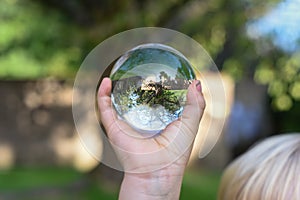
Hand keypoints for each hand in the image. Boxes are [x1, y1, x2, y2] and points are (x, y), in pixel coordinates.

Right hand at [97, 77, 204, 199]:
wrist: (157, 172)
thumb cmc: (176, 152)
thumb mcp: (191, 124)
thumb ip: (196, 105)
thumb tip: (195, 83)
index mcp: (161, 120)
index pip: (159, 100)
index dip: (161, 86)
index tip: (163, 71)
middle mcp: (143, 121)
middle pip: (138, 98)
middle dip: (137, 83)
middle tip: (140, 67)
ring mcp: (127, 124)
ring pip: (119, 101)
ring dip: (116, 87)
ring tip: (118, 71)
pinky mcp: (114, 128)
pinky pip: (105, 108)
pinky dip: (102, 95)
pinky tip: (105, 81)